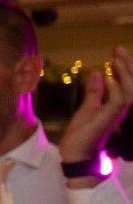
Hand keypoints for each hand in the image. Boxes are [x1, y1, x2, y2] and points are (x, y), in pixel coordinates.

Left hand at [58, 46, 132, 171]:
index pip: (129, 82)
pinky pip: (118, 102)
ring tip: (115, 59)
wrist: (76, 153)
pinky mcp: (108, 120)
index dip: (126, 66)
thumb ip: (94, 91)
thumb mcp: (88, 107)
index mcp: (118, 105)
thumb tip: (95, 72)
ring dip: (124, 74)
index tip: (117, 51)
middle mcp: (122, 109)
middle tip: (119, 49)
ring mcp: (116, 115)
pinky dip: (115, 89)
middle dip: (128, 65)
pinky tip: (109, 77)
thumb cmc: (83, 133)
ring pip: (130, 91)